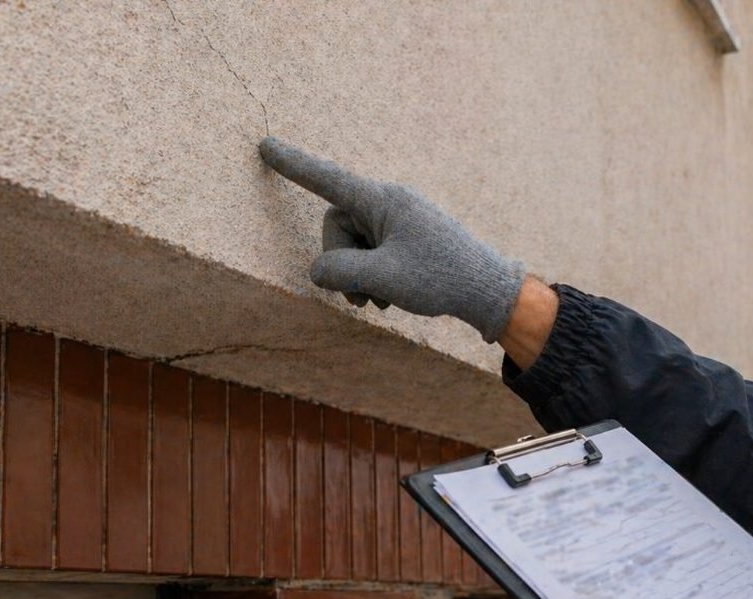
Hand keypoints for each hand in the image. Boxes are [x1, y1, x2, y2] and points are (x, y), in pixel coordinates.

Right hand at [259, 137, 526, 341]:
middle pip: (337, 225)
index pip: (327, 179)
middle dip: (341, 263)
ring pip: (353, 245)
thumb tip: (317, 270)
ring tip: (384, 299)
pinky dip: (374, 277)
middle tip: (364, 296)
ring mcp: (398, 221)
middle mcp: (389, 203)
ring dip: (359, 276)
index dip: (293, 165)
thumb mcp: (383, 279)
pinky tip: (395, 296)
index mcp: (383, 201)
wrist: (487, 289)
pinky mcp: (406, 238)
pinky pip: (371, 252)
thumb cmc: (440, 278)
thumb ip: (339, 271)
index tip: (265, 145)